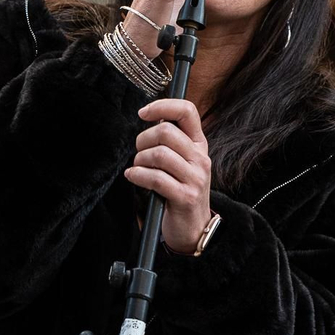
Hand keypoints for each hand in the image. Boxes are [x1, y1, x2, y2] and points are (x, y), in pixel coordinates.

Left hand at [125, 98, 213, 253]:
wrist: (194, 228)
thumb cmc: (181, 191)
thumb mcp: (182, 162)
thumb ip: (172, 141)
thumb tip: (152, 118)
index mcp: (199, 145)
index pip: (187, 111)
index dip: (163, 106)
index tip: (143, 113)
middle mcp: (200, 158)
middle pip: (166, 131)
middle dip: (143, 140)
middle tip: (139, 152)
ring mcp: (195, 178)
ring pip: (159, 154)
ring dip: (140, 160)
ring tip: (138, 168)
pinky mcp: (185, 196)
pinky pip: (155, 178)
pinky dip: (138, 175)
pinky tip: (134, 177)